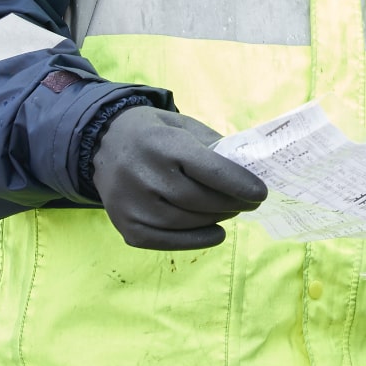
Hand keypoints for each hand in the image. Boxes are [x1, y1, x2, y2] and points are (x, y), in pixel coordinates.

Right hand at [90, 106, 268, 250]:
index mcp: (164, 144)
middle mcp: (144, 175)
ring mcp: (131, 204)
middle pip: (199, 199)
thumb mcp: (183, 125)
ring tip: (233, 211)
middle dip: (232, 202)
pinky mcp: (125, 225)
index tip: (261, 193)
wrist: (104, 142)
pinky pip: (165, 240)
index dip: (240, 183)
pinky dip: (195, 240)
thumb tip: (247, 169)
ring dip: (216, 219)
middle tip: (251, 202)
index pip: (209, 170)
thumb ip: (212, 146)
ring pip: (185, 221)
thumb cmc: (155, 132)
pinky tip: (216, 233)